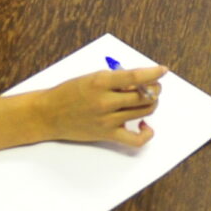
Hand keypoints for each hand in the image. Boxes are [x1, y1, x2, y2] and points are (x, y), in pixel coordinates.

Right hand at [31, 66, 163, 147]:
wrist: (48, 114)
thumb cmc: (69, 92)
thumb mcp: (92, 77)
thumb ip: (116, 78)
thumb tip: (141, 80)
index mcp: (101, 82)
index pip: (136, 77)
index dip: (154, 73)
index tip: (162, 70)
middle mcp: (105, 101)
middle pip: (144, 96)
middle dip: (155, 89)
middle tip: (154, 86)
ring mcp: (107, 120)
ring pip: (144, 112)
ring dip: (151, 104)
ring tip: (146, 100)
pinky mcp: (107, 134)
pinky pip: (135, 139)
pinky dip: (146, 133)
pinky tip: (144, 124)